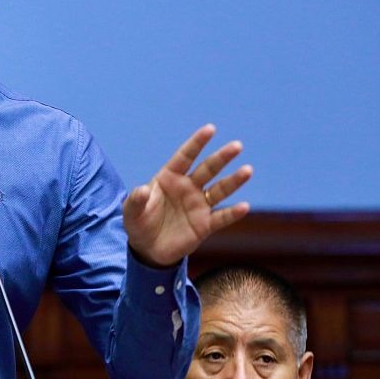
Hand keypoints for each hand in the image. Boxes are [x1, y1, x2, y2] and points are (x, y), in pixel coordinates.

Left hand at [123, 124, 251, 266]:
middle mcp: (188, 188)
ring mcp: (198, 205)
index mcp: (169, 178)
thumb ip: (136, 200)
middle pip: (208, 169)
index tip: (210, 129)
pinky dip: (232, 213)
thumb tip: (141, 190)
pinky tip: (243, 207)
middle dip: (222, 157)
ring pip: (219, 190)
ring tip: (247, 170)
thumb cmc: (139, 223)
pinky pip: (221, 217)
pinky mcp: (204, 225)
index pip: (185, 157)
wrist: (147, 249)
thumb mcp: (132, 212)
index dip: (197, 143)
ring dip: (233, 181)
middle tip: (237, 145)